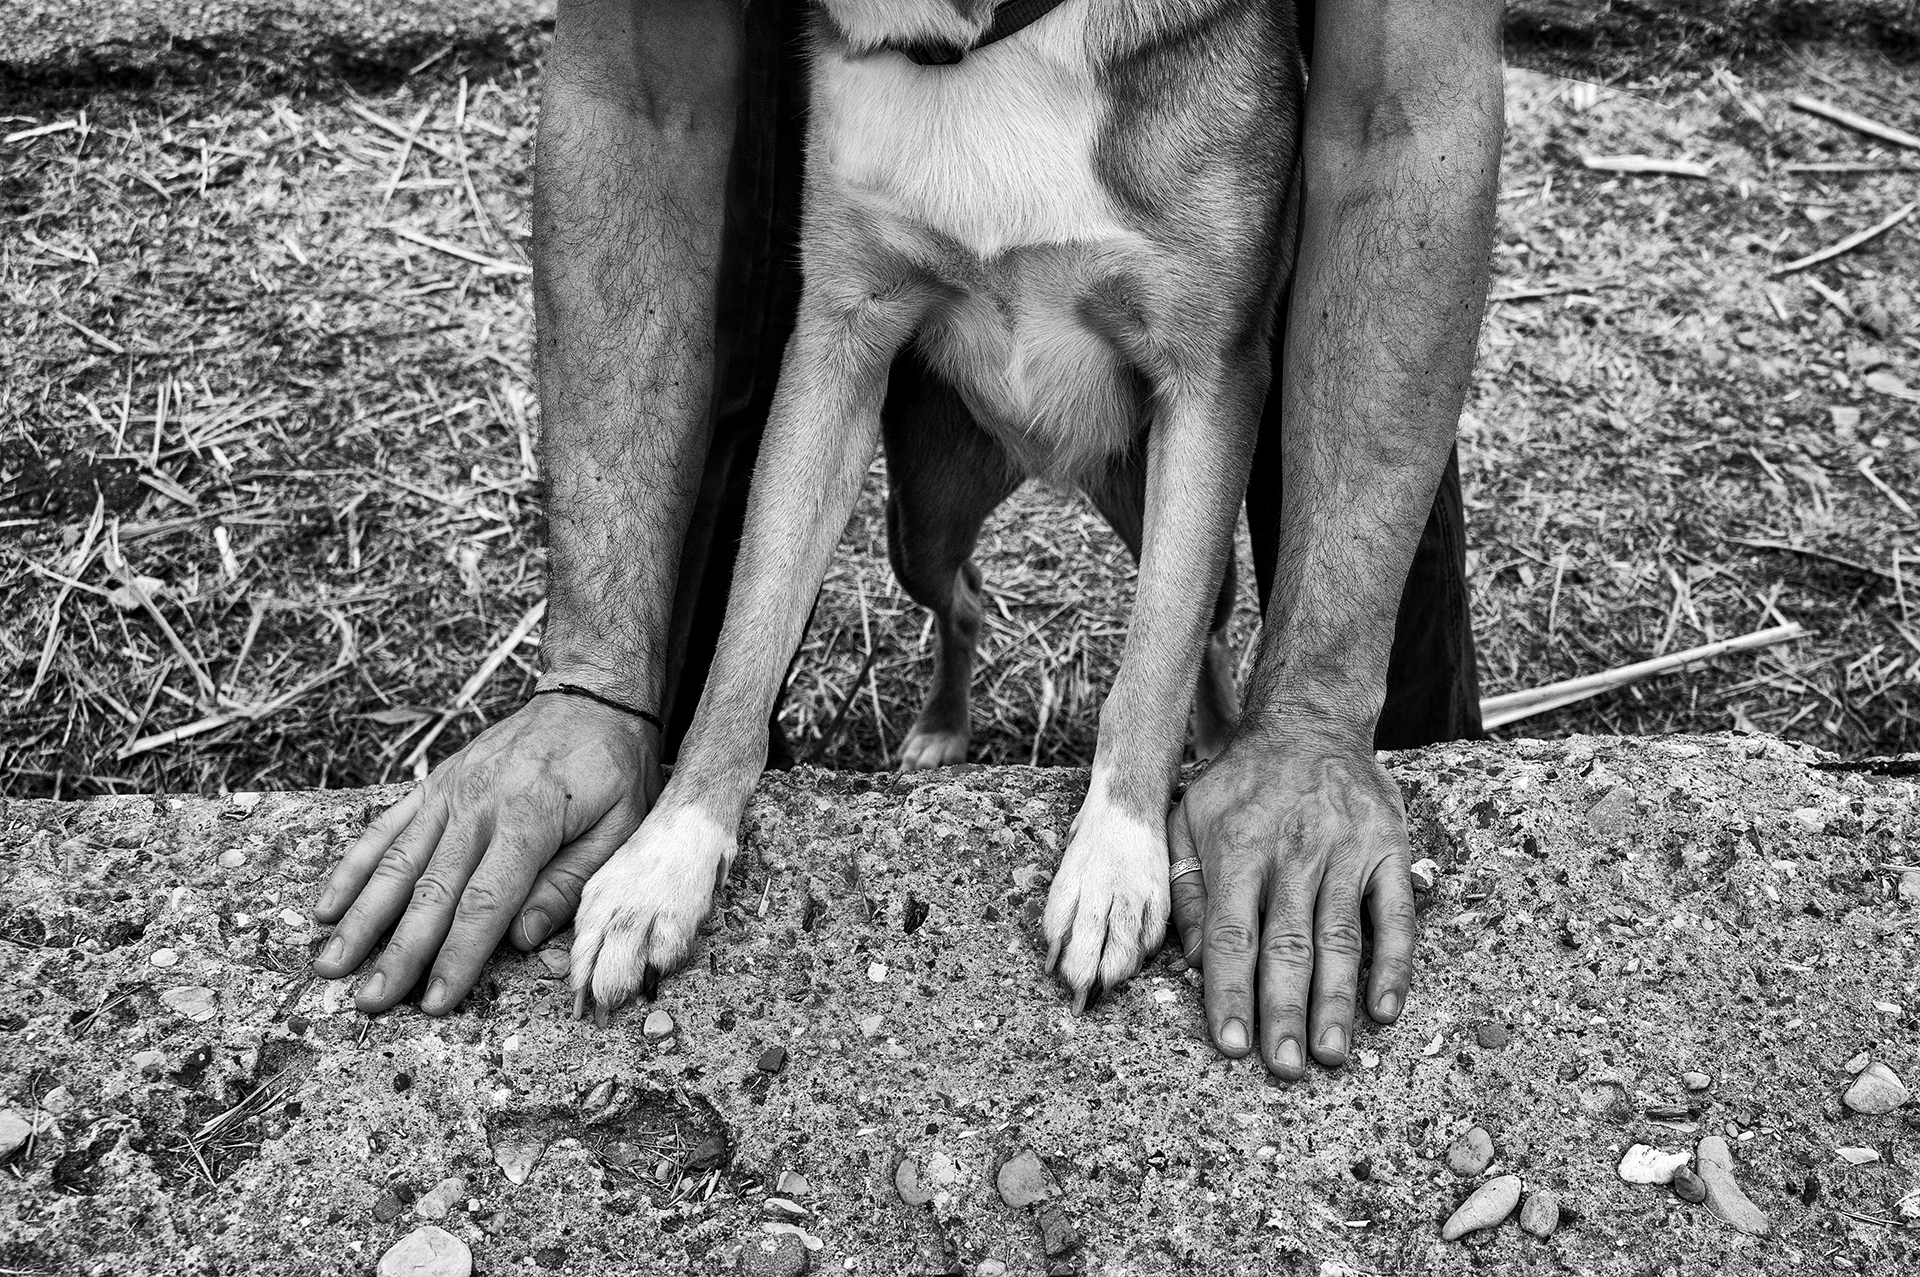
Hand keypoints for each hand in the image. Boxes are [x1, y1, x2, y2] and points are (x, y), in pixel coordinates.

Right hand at [310, 694, 660, 1014]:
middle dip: (398, 952)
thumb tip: (519, 937)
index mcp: (530, 818)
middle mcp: (479, 804)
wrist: (590, 698)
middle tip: (369, 1002)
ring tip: (331, 965)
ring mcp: (450, 791)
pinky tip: (327, 906)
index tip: (434, 1002)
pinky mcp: (434, 784)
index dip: (457, 955)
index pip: (486, 902)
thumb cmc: (613, 769)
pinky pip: (386, 828)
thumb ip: (570, 882)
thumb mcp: (620, 825)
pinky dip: (353, 867)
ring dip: (362, 918)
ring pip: (397, 863)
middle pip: (431, 891)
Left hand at [1166, 721, 1414, 1079]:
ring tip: (1330, 1055)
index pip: (1231, 935)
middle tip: (1285, 1068)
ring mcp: (1346, 851)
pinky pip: (1395, 915)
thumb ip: (1186, 889)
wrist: (1310, 723)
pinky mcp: (1389, 849)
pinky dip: (1394, 965)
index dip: (1230, 993)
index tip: (1230, 1046)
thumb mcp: (1190, 820)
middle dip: (1284, 1013)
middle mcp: (1293, 851)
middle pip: (1288, 945)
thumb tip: (1192, 964)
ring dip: (1336, 1002)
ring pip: (1341, 938)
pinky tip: (1384, 1010)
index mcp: (1237, 848)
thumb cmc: (1240, 785)